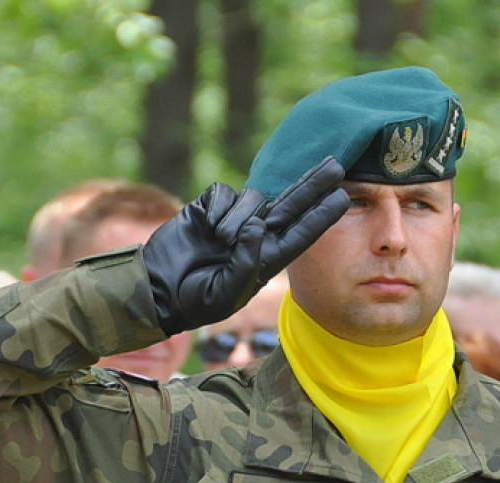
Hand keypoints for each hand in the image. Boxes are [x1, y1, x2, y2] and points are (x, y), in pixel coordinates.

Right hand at [144, 156, 347, 334]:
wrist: (157, 288)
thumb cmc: (195, 300)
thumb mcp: (226, 293)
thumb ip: (247, 262)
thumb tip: (258, 224)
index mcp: (266, 259)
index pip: (301, 233)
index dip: (321, 216)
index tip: (343, 198)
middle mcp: (255, 236)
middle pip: (291, 204)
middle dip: (312, 184)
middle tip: (336, 165)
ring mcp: (234, 220)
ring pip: (253, 199)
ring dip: (241, 215)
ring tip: (221, 239)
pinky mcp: (210, 207)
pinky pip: (225, 193)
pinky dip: (219, 207)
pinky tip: (208, 225)